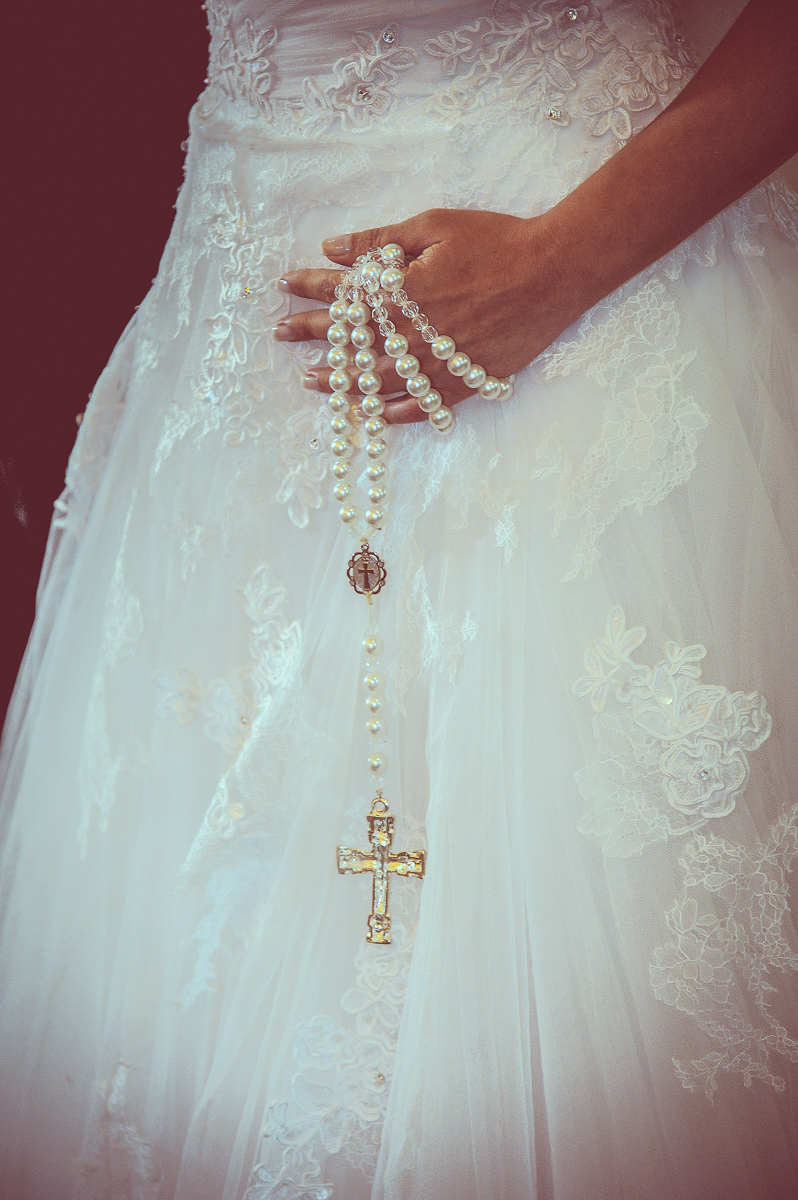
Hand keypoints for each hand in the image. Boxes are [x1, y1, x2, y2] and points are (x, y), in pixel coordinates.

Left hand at [273, 208, 579, 423]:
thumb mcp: (434, 227)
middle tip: (279, 335)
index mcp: (401, 295)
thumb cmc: (496, 241)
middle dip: (309, 334)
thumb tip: (333, 247)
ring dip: (338, 381)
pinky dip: (393, 414)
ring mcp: (436, 366)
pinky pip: (420, 408)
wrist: (554, 272)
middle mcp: (411, 337)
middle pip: (348, 341)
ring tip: (310, 380)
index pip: (340, 294)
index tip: (283, 287)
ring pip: (375, 382)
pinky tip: (372, 415)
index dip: (308, 288)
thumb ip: (380, 242)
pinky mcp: (463, 384)